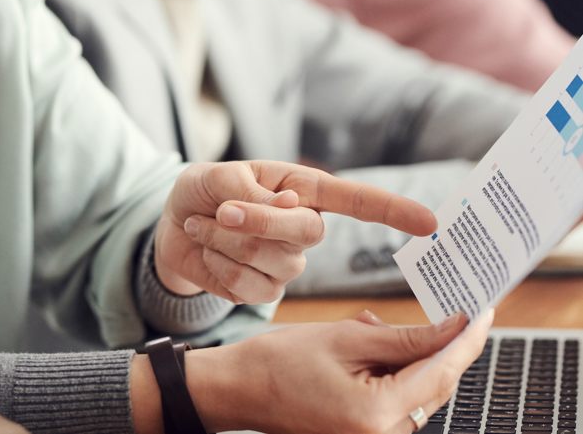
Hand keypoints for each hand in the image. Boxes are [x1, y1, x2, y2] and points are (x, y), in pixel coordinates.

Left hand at [154, 160, 436, 301]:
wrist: (172, 224)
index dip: (393, 211)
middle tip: (222, 210)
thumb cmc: (202, 191)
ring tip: (205, 224)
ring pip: (272, 260)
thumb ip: (247, 190)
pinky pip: (249, 285)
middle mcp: (304, 227)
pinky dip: (217, 263)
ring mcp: (288, 263)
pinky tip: (207, 251)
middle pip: (307, 233)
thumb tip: (288, 209)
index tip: (432, 223)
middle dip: (258, 222)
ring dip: (226, 241)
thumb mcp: (215, 177)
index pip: (356, 201)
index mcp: (302, 191)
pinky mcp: (264, 290)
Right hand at [182, 309, 493, 433]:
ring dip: (408, 356)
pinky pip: (395, 400)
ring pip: (416, 391)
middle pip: (433, 384)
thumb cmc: (279, 363)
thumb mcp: (343, 338)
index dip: (466, 339)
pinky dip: (391, 371)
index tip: (482, 309)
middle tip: (443, 306)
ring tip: (368, 326)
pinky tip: (365, 344)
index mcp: (379, 414)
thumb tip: (450, 329)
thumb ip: (401, 337)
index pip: (441, 371)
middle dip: (438, 345)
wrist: (237, 390)